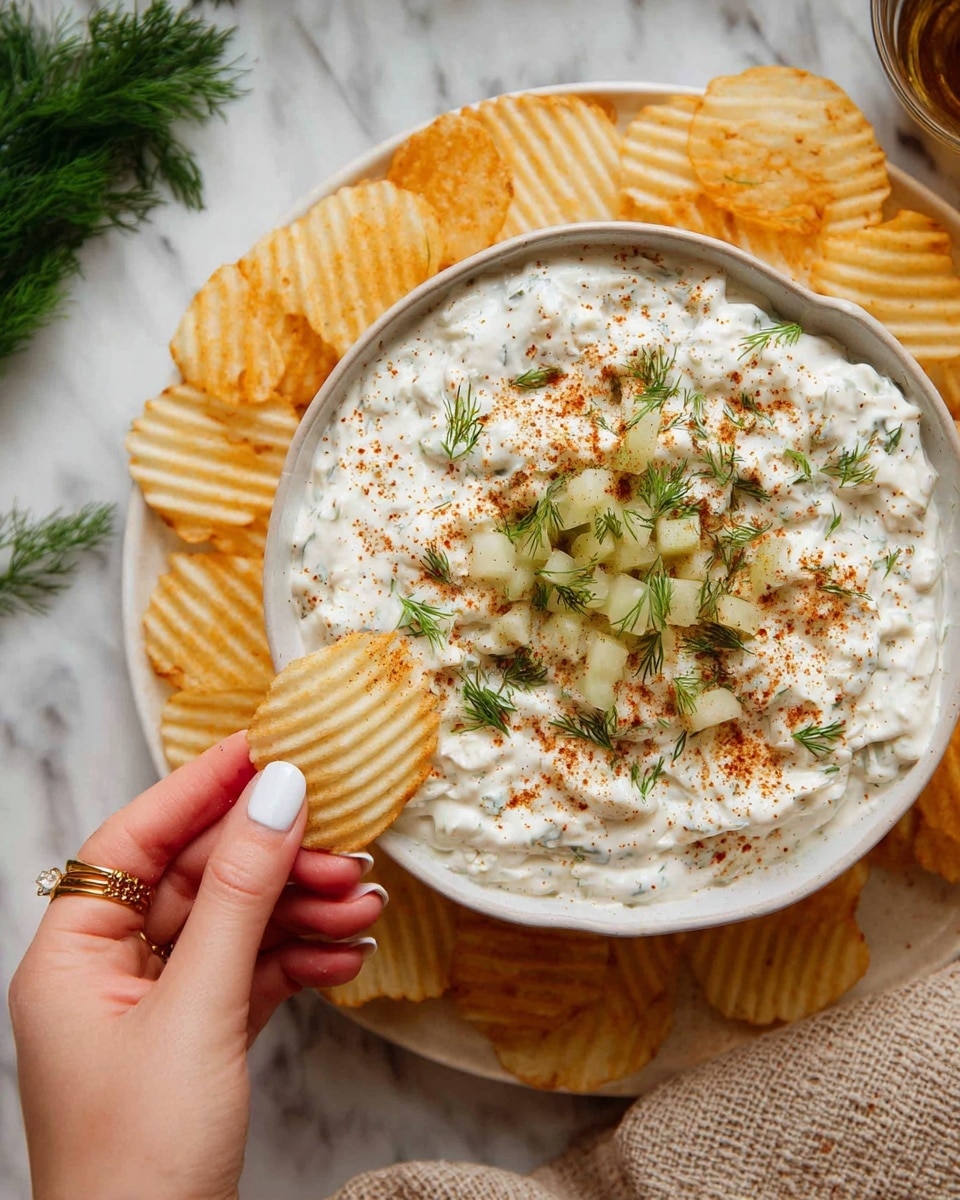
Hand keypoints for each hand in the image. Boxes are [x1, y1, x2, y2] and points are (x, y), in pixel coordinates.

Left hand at [9, 733, 383, 1199]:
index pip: (136, 840)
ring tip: (367, 912)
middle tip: (348, 855)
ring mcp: (159, 1004)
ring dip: (304, 914)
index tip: (265, 748)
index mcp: (73, 954)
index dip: (199, 789)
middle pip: (201, 881)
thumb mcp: (197, 1011)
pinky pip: (255, 972)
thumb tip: (277, 795)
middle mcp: (110, 969)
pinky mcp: (201, 1037)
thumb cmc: (140, 1159)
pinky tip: (348, 958)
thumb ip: (241, 896)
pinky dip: (302, 961)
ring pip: (238, 926)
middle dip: (278, 867)